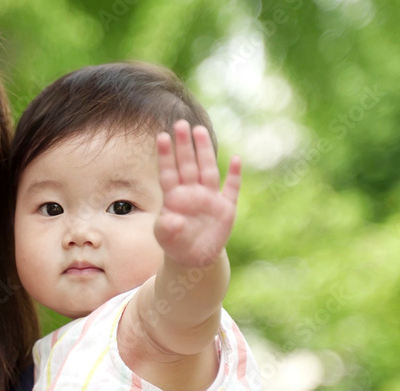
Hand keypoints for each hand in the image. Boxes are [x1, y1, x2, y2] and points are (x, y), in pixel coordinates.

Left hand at [155, 120, 240, 267]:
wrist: (194, 257)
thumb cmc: (175, 241)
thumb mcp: (165, 237)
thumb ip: (166, 228)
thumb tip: (173, 219)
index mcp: (174, 197)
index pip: (169, 173)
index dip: (166, 156)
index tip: (162, 136)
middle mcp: (192, 192)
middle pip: (188, 165)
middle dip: (184, 145)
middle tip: (181, 124)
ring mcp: (209, 198)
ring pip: (207, 170)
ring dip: (204, 152)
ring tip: (200, 131)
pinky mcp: (226, 208)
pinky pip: (232, 189)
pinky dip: (235, 176)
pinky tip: (236, 160)